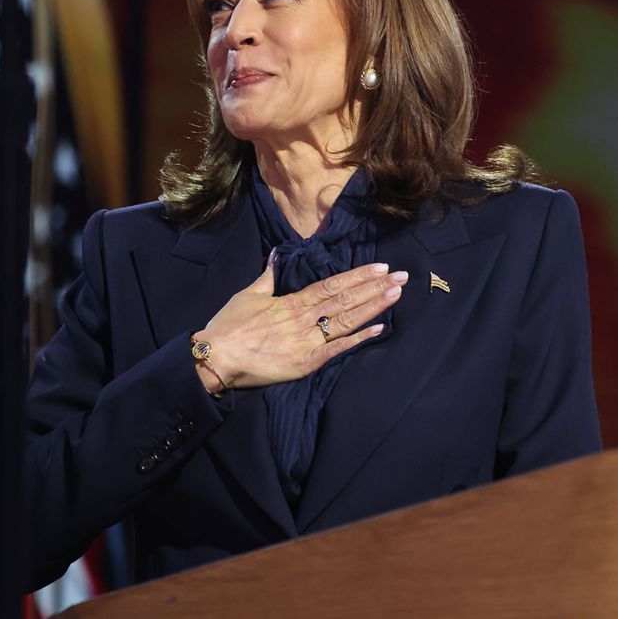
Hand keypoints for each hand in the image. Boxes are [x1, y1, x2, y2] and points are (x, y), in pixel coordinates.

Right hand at [194, 259, 406, 391]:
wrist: (215, 357)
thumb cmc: (229, 326)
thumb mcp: (248, 294)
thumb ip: (267, 276)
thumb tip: (276, 255)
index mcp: (294, 301)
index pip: (333, 284)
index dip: (359, 275)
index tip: (381, 266)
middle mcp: (306, 317)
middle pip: (347, 299)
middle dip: (376, 286)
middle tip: (402, 276)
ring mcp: (308, 340)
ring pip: (347, 319)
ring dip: (374, 306)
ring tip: (397, 294)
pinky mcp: (306, 362)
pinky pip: (337, 349)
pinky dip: (359, 339)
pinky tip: (379, 329)